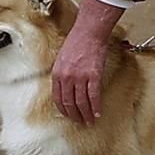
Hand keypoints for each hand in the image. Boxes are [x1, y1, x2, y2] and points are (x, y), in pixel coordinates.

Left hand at [51, 0, 124, 124]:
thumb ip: (62, 74)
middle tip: (80, 122)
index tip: (68, 115)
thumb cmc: (76, 42)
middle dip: (74, 115)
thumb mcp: (62, 59)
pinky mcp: (93, 76)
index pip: (57, 98)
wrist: (89, 32)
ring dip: (86, 114)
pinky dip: (95, 107)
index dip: (63, 109)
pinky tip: (97, 113)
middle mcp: (66, 77)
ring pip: (81, 102)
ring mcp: (80, 77)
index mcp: (57, 73)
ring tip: (89, 121)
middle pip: (69, 103)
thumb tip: (65, 88)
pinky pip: (93, 96)